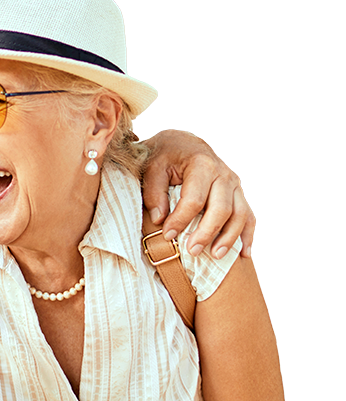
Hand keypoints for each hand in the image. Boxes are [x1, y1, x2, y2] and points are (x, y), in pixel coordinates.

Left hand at [142, 130, 255, 257]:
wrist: (182, 144)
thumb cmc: (165, 157)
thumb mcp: (152, 167)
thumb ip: (154, 192)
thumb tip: (159, 219)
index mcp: (202, 164)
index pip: (194, 199)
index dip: (181, 220)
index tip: (167, 235)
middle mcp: (223, 174)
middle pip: (221, 209)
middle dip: (207, 233)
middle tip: (191, 251)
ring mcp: (234, 185)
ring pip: (239, 215)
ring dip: (229, 238)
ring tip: (215, 256)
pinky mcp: (238, 194)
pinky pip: (248, 216)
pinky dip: (246, 236)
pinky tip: (243, 255)